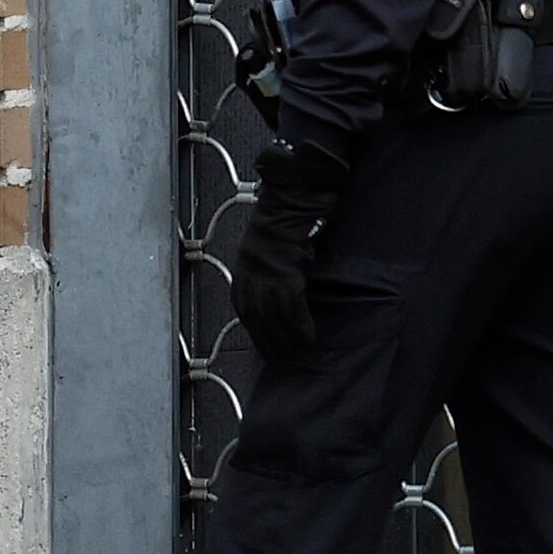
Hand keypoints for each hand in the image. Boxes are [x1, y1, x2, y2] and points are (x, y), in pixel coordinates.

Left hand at [231, 140, 347, 365]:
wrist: (294, 193)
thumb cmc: (287, 221)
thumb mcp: (270, 250)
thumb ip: (271, 274)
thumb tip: (280, 303)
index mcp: (243, 269)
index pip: (245, 311)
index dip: (258, 334)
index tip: (268, 352)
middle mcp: (249, 271)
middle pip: (256, 318)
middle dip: (270, 343)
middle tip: (284, 360)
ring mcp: (265, 270)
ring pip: (273, 316)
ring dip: (287, 338)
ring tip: (301, 353)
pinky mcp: (284, 267)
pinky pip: (291, 304)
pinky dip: (300, 323)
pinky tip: (309, 336)